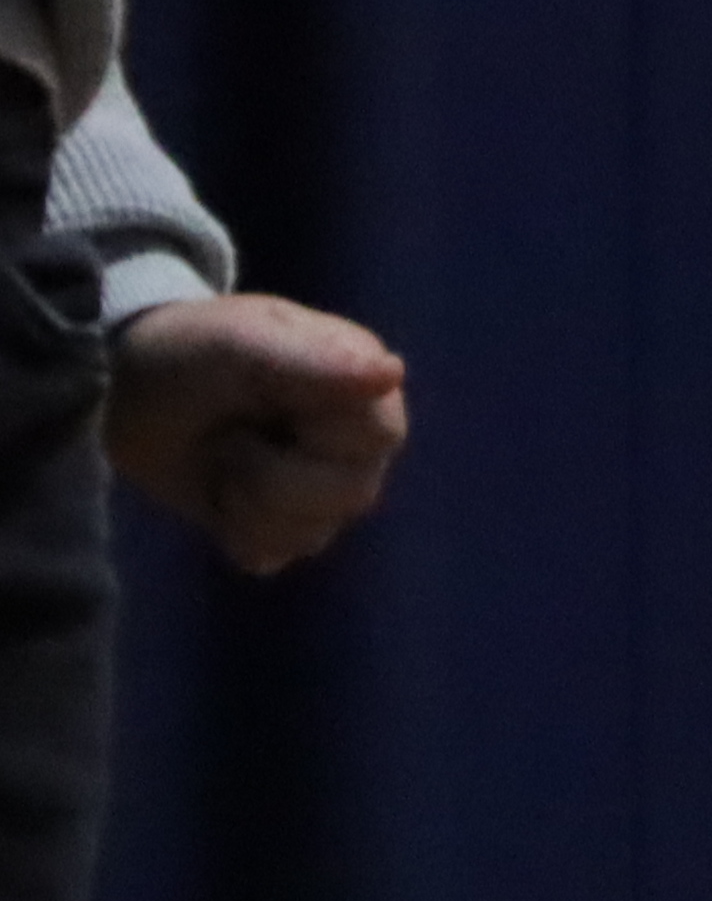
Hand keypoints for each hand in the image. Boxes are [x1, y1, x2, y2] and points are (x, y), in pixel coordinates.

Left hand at [105, 291, 411, 574]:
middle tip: (230, 436)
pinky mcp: (285, 526)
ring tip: (223, 460)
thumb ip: (310, 360)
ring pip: (311, 535)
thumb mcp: (239, 344)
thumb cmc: (190, 352)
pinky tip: (220, 495)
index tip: (268, 409)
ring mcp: (327, 490)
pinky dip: (235, 532)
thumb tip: (392, 373)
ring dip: (246, 505)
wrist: (131, 388)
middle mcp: (360, 443)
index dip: (317, 438)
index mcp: (365, 387)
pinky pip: (277, 556)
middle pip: (348, 497)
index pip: (379, 438)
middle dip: (268, 477)